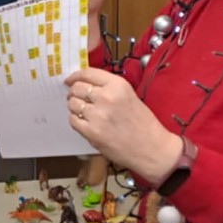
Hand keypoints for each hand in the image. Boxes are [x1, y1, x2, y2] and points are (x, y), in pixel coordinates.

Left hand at [65, 68, 183, 184]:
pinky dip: (76, 121)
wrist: (152, 148)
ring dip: (74, 107)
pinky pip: (73, 120)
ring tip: (83, 112)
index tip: (70, 80)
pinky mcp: (92, 132)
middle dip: (73, 92)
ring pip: (73, 104)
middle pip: (76, 88)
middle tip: (76, 97)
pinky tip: (85, 123)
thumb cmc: (143, 123)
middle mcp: (106, 97)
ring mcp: (97, 115)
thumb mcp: (129, 95)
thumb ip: (108, 88)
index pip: (87, 73)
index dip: (75, 76)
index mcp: (117, 85)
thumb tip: (84, 84)